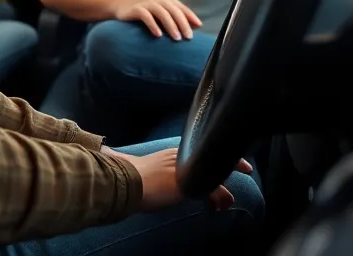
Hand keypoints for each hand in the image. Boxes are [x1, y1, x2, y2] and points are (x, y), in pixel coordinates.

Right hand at [111, 147, 251, 211]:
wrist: (125, 181)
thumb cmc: (126, 175)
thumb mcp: (134, 164)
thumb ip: (129, 158)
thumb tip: (106, 150)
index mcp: (171, 152)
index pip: (199, 147)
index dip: (214, 149)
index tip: (224, 153)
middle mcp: (182, 157)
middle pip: (212, 155)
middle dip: (232, 163)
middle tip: (246, 168)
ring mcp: (187, 169)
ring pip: (216, 173)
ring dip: (224, 189)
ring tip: (228, 201)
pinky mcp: (190, 183)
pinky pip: (213, 190)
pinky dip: (220, 198)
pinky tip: (221, 206)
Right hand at [113, 0, 201, 39]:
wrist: (123, 6)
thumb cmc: (148, 13)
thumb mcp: (163, 13)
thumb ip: (177, 18)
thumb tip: (195, 27)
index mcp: (168, 0)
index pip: (182, 8)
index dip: (191, 17)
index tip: (198, 27)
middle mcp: (159, 0)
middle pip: (174, 11)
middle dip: (183, 24)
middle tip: (188, 37)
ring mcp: (147, 3)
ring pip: (162, 13)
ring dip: (171, 26)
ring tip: (176, 38)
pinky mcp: (137, 9)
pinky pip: (146, 16)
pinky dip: (153, 25)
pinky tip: (158, 35)